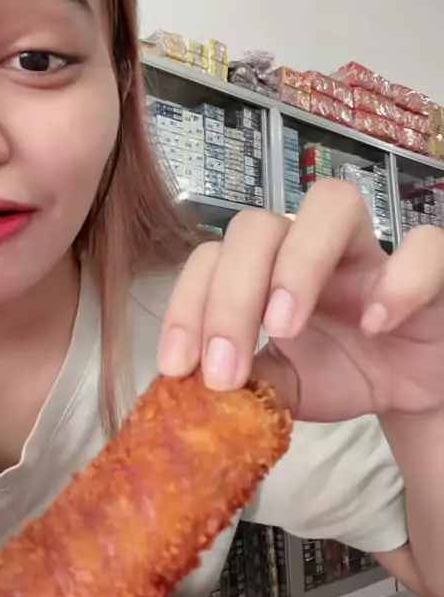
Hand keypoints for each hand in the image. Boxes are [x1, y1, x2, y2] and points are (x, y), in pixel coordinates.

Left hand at [158, 179, 443, 420]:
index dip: (187, 305)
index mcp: (267, 269)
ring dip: (299, 264)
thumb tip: (191, 393)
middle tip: (225, 370)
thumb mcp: (286, 386)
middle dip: (231, 295)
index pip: (211, 257)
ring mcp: (371, 248)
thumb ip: (248, 383)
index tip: (178, 368)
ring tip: (284, 330)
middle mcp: (311, 246)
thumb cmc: (340, 371)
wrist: (408, 387)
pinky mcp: (430, 268)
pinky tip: (374, 327)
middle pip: (257, 226)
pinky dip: (397, 282)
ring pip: (332, 203)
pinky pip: (423, 247)